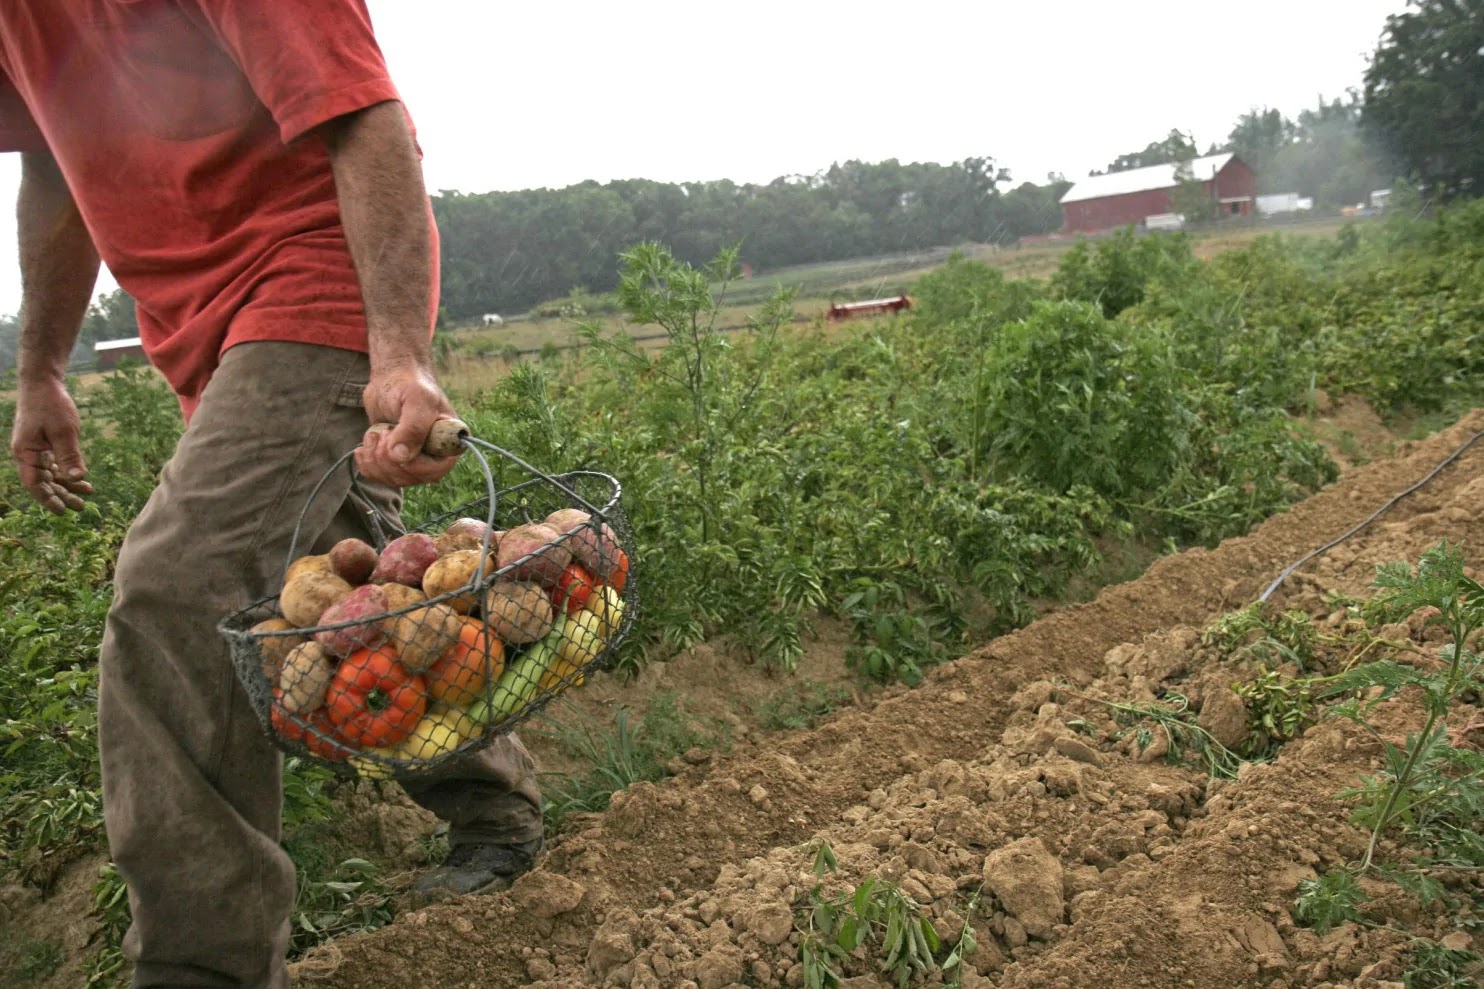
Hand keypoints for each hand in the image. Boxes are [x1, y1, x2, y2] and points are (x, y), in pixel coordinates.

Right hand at [10, 378, 92, 513]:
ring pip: (50, 474)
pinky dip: (67, 471)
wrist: (43, 383)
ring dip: (67, 485)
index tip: (63, 511)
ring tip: (87, 494)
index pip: (34, 484)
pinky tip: (83, 479)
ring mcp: (35, 449)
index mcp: (25, 453)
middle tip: (81, 507)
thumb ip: (69, 454)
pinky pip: (54, 464)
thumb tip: (77, 477)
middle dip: (61, 495)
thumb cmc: (50, 404)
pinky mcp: (44, 443)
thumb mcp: (63, 430)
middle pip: (43, 482)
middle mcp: (27, 454)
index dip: (48, 499)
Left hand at [356, 360, 460, 487]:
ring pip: (393, 479)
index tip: (394, 439)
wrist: (392, 378)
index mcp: (449, 443)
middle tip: (383, 431)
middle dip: (388, 458)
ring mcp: (414, 460)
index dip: (412, 464)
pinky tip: (364, 447)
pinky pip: (380, 476)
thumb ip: (413, 428)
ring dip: (375, 458)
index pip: (434, 471)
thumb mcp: (417, 400)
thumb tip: (400, 456)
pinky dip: (367, 464)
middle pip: (410, 478)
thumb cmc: (410, 384)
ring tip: (374, 433)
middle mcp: (434, 456)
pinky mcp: (394, 459)